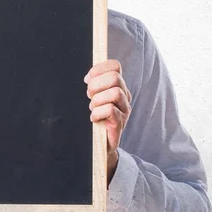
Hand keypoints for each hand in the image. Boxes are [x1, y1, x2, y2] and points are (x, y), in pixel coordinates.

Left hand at [84, 59, 131, 182]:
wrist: (100, 145)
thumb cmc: (96, 119)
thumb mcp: (94, 98)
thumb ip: (94, 85)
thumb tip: (88, 77)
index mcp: (118, 86)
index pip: (115, 66)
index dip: (99, 69)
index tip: (87, 79)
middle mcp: (124, 96)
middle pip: (115, 77)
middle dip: (96, 84)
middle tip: (89, 96)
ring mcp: (124, 110)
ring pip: (115, 93)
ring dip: (98, 100)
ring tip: (92, 108)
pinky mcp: (120, 123)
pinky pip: (111, 110)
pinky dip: (98, 112)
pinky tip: (93, 118)